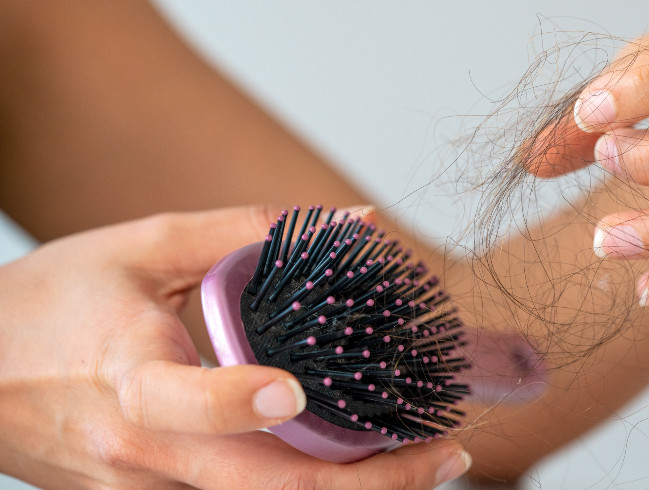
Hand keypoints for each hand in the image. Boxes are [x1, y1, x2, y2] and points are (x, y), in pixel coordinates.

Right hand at [0, 206, 469, 488]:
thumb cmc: (50, 306)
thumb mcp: (137, 247)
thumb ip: (242, 231)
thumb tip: (347, 222)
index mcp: (126, 382)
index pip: (185, 406)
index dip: (237, 401)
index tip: (297, 389)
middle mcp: (140, 457)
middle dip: (367, 483)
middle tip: (447, 452)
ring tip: (426, 466)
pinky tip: (358, 469)